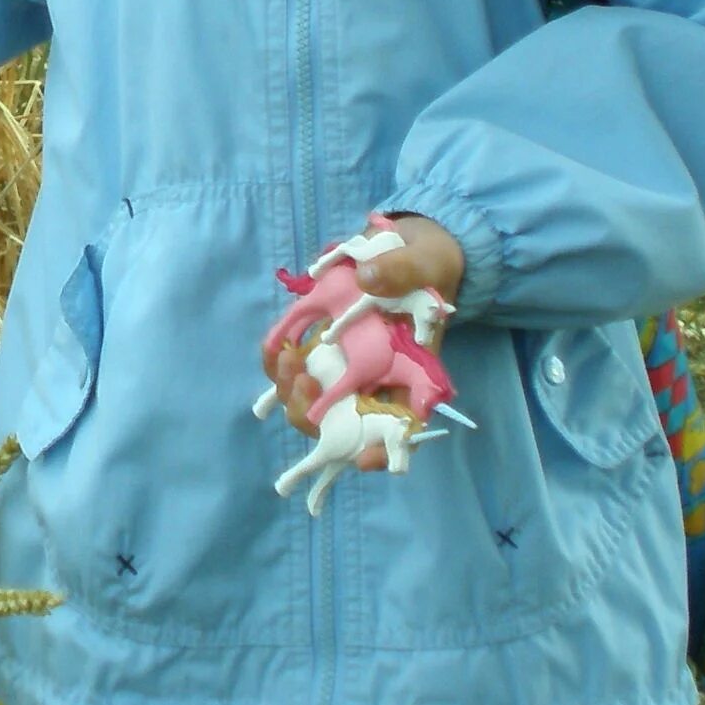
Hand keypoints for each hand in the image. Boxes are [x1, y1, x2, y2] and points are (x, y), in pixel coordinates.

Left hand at [256, 214, 467, 457]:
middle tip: (304, 383)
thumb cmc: (429, 264)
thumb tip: (370, 279)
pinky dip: (280, 362)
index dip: (385, 449)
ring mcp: (346, 362)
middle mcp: (376, 376)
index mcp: (412, 371)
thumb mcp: (428, 261)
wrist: (404, 245)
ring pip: (316, 399)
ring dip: (294, 391)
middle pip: (347, 421)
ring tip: (287, 357)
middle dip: (319, 415)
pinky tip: (275, 347)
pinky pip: (296, 364)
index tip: (364, 460)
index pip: (403, 425)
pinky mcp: (321, 343)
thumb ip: (404, 270)